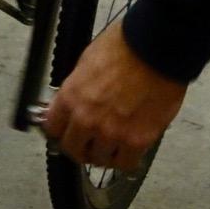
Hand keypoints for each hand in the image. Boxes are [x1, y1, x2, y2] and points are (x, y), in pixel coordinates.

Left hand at [41, 20, 187, 171]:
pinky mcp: (137, 140)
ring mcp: (111, 132)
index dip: (61, 130)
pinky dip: (127, 158)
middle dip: (81, 146)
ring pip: (100, 159)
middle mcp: (87, 119)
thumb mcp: (87, 61)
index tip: (67, 131)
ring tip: (113, 143)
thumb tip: (74, 102)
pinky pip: (126, 163)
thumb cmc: (126, 45)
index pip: (53, 128)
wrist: (156, 46)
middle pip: (74, 150)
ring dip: (105, 152)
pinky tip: (130, 148)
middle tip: (90, 142)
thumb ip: (77, 89)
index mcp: (71, 97)